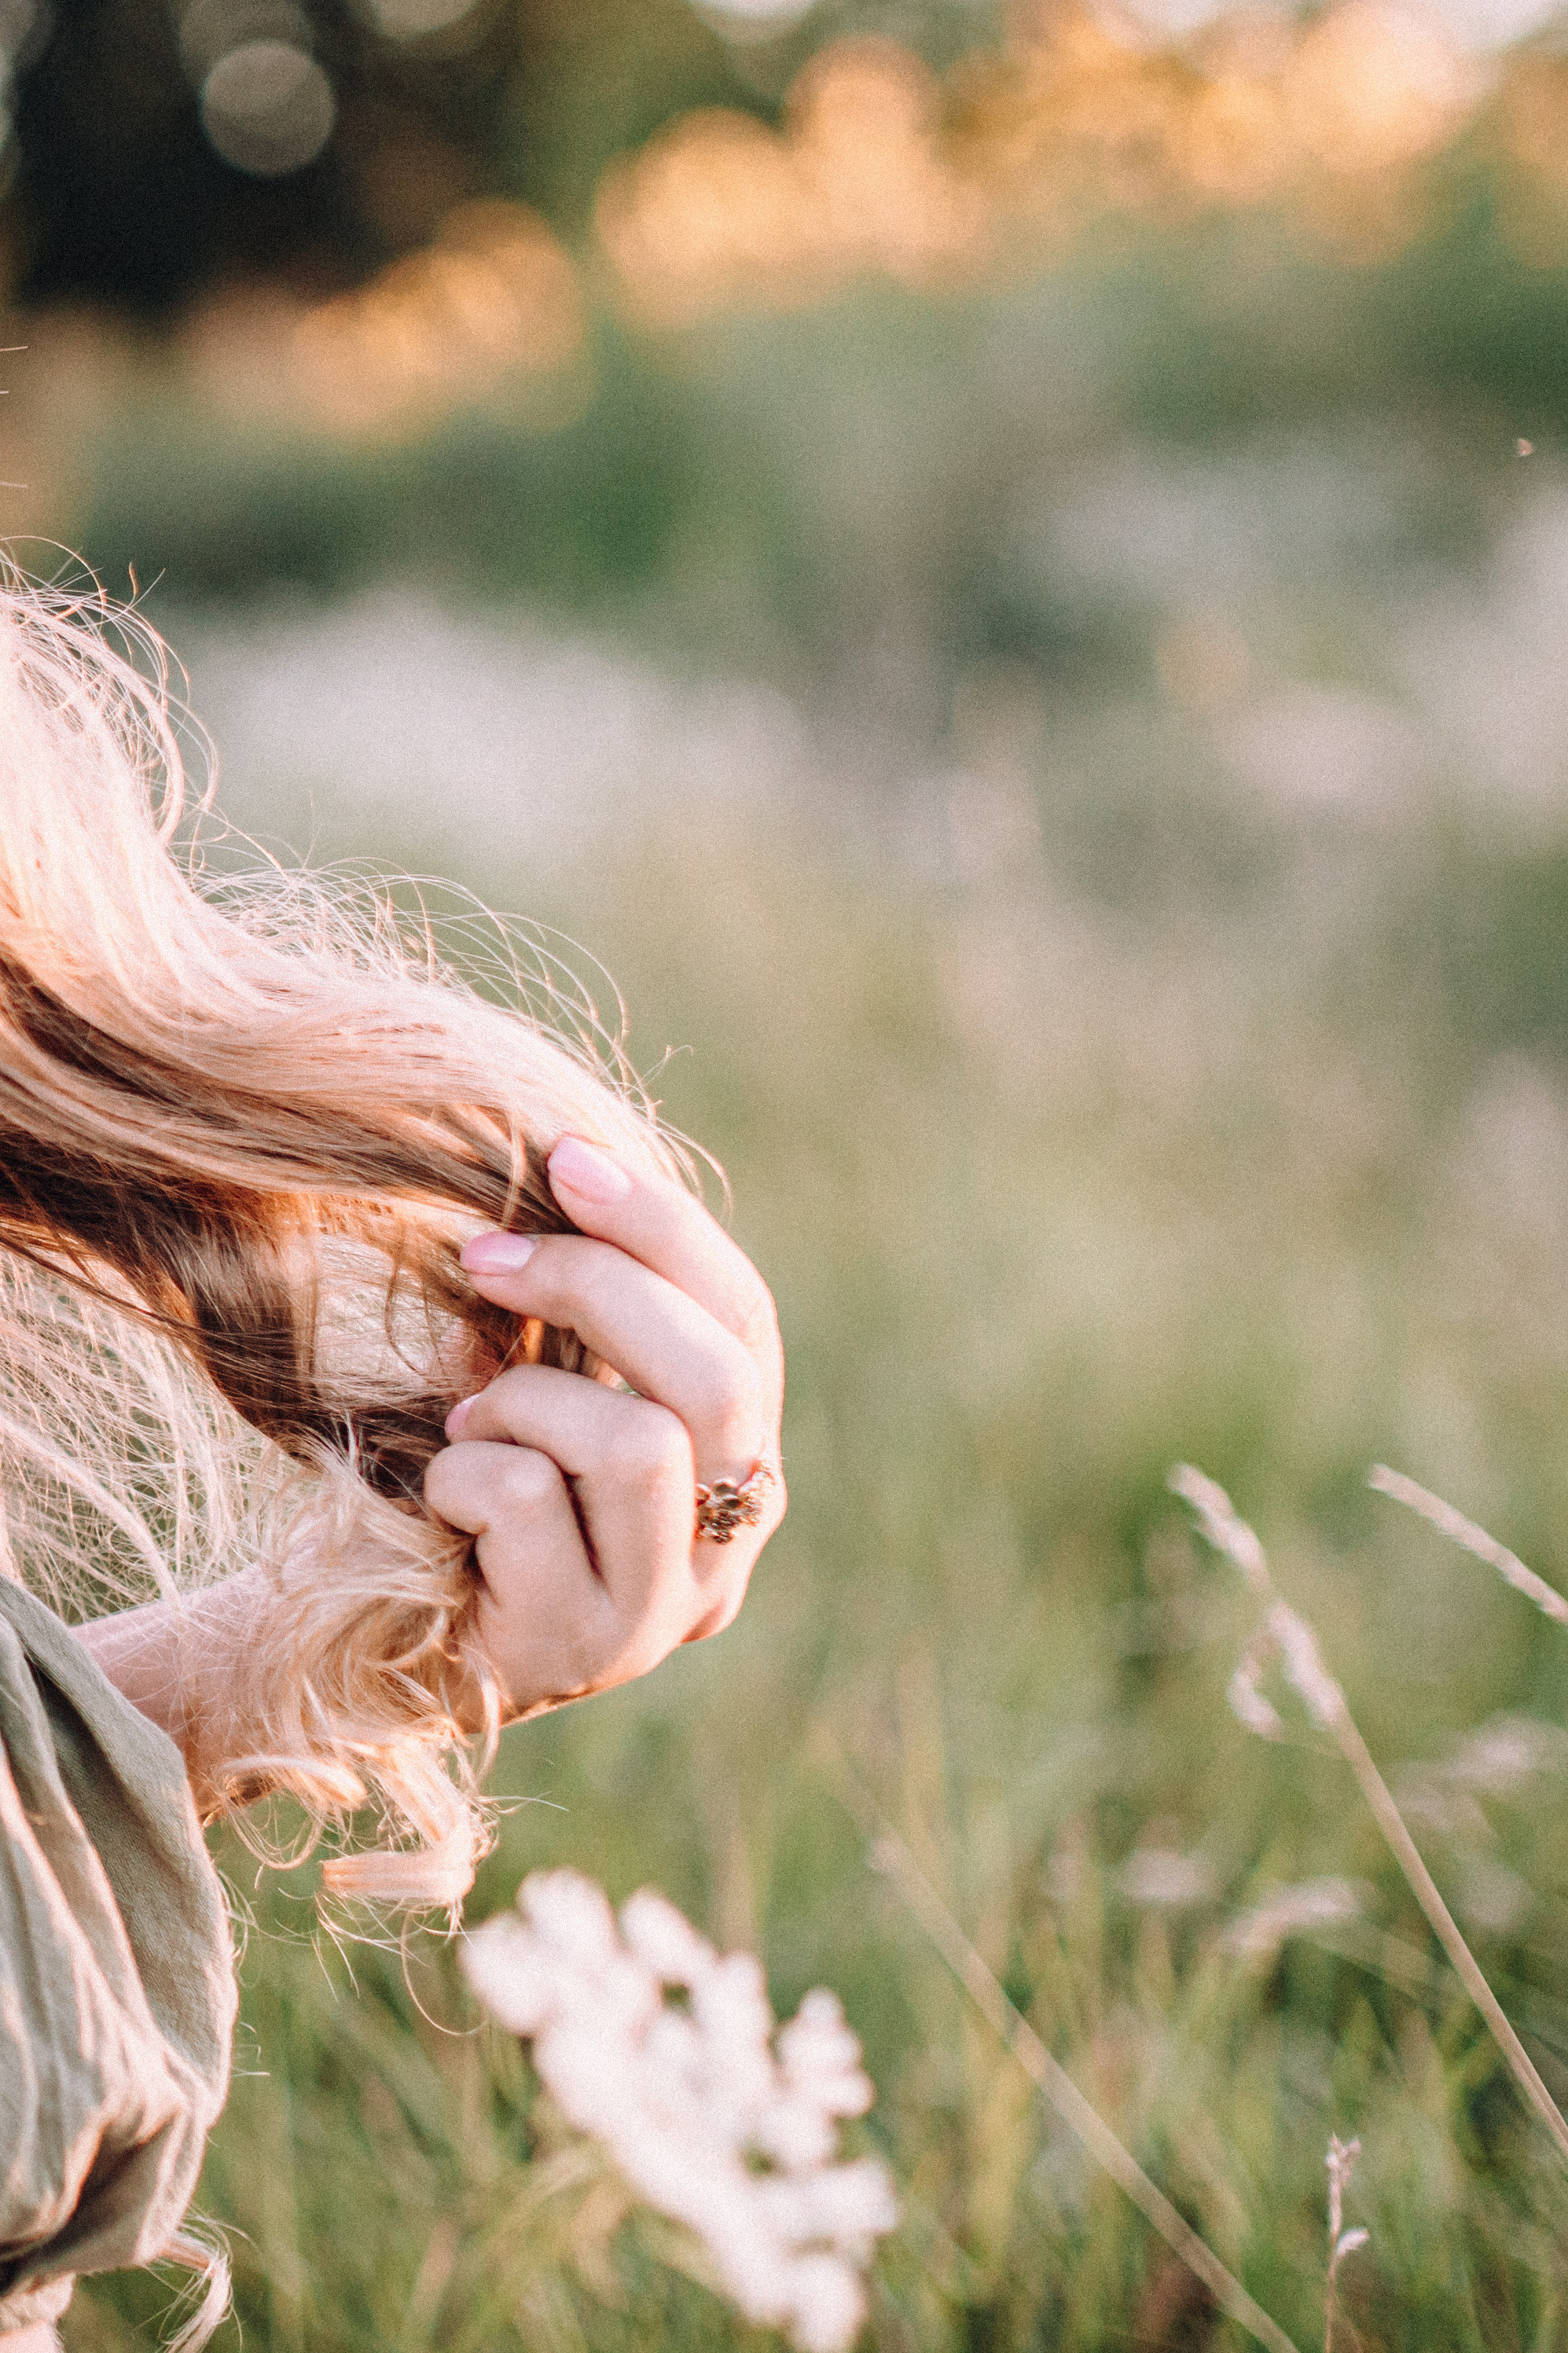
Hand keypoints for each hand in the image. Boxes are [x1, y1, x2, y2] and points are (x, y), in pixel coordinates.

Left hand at [424, 1135, 784, 1718]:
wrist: (359, 1644)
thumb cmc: (457, 1498)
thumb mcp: (536, 1390)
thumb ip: (584, 1322)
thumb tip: (568, 1173)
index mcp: (735, 1469)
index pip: (746, 1325)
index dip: (666, 1229)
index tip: (567, 1157)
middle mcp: (724, 1550)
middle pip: (719, 1380)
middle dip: (597, 1289)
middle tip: (484, 1255)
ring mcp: (661, 1614)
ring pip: (641, 1444)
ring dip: (525, 1402)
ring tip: (468, 1428)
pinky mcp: (580, 1651)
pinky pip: (527, 1500)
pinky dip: (462, 1475)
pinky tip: (441, 1508)